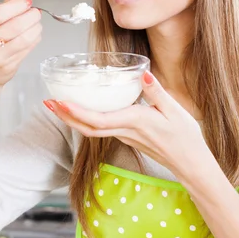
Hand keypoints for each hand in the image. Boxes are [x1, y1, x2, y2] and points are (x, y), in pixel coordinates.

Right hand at [0, 0, 41, 92]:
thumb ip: (1, 9)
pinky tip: (34, 34)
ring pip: (24, 38)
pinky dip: (35, 38)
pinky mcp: (8, 67)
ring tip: (36, 23)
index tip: (27, 1)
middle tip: (35, 12)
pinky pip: (28, 49)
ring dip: (35, 28)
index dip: (16, 6)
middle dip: (30, 16)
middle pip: (14, 26)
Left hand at [44, 71, 211, 181]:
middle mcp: (126, 131)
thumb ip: (157, 92)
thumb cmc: (186, 137)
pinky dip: (87, 120)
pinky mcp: (128, 137)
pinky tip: (83, 110)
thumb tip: (143, 74)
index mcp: (135, 122)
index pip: (99, 119)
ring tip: (58, 105)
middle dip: (66, 116)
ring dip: (73, 119)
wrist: (191, 163)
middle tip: (47, 101)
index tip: (60, 102)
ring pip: (92, 130)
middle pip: (88, 127)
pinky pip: (101, 130)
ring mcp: (126, 136)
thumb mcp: (175, 110)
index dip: (76, 112)